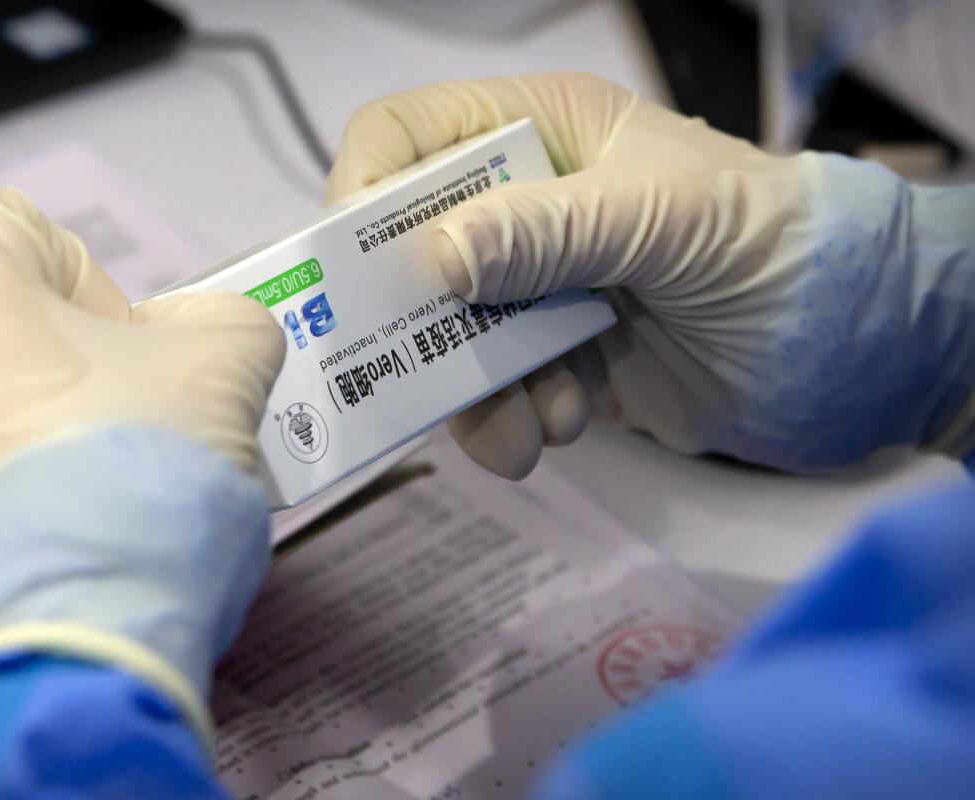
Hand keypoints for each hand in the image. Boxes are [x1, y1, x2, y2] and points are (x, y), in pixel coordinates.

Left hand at [0, 187, 284, 658]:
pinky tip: (42, 549)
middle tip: (120, 429)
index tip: (131, 353)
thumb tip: (202, 331)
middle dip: (54, 363)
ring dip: (12, 431)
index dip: (91, 283)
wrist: (77, 641)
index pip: (18, 228)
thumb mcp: (224, 367)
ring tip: (83, 500)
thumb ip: (224, 319)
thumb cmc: (140, 476)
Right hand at [326, 72, 974, 476]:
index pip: (408, 140)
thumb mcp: (660, 219)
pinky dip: (515, 419)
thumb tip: (434, 259)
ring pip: (445, 339)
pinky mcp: (552, 359)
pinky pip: (495, 392)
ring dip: (477, 390)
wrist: (847, 347)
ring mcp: (535, 289)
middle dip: (417, 321)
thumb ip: (546, 232)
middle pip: (411, 254)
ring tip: (531, 425)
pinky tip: (565, 426)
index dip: (366, 193)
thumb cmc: (768, 243)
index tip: (357, 267)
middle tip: (417, 371)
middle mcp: (523, 209)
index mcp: (540, 135)